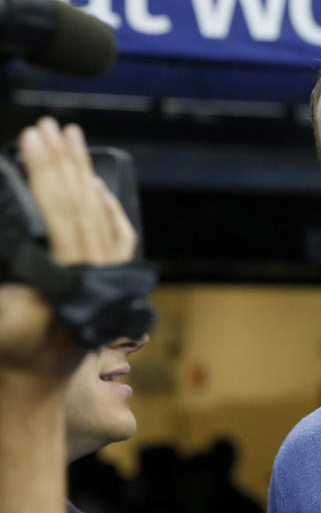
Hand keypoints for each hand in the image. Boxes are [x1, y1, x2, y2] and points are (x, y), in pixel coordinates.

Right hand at [0, 117, 135, 368]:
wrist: (31, 387)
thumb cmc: (5, 348)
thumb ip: (10, 261)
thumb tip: (12, 219)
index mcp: (71, 281)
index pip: (63, 212)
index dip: (46, 171)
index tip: (33, 136)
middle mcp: (99, 279)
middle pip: (85, 208)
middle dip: (66, 162)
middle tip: (51, 125)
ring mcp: (109, 281)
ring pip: (104, 217)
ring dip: (86, 176)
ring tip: (72, 139)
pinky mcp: (110, 285)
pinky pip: (117, 239)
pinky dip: (107, 208)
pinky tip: (95, 185)